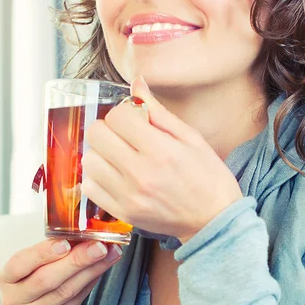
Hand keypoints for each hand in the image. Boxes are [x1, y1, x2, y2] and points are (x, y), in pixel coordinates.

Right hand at [0, 239, 122, 304]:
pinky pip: (78, 299)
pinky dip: (93, 280)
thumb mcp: (32, 269)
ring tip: (109, 253)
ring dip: (92, 269)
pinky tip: (104, 266)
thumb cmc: (36, 286)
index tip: (65, 243)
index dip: (42, 253)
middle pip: (47, 279)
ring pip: (66, 290)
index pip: (19, 264)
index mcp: (7, 277)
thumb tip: (84, 231)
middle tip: (98, 246)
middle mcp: (16, 299)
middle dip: (76, 260)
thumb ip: (51, 252)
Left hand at [81, 76, 242, 243]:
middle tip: (123, 135)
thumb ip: (158, 111)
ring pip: (89, 160)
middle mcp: (140, 173)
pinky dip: (97, 177)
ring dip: (100, 153)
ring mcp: (129, 195)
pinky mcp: (123, 212)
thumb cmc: (208, 177)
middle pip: (96, 135)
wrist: (215, 220)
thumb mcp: (191, 137)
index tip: (134, 120)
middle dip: (108, 128)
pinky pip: (90, 188)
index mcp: (160, 150)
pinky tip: (114, 175)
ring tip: (119, 156)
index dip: (123, 113)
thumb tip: (136, 83)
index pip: (117, 116)